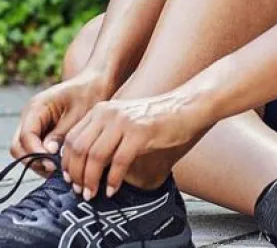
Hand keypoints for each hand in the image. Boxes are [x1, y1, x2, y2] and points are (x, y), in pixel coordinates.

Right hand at [11, 69, 113, 177]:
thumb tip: (47, 153)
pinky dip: (42, 158)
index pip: (26, 136)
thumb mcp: (78, 114)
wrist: (96, 83)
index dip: (36, 153)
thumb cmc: (89, 94)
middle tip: (54, 170)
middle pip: (18, 146)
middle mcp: (30, 115)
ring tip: (57, 170)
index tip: (52, 164)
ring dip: (37, 162)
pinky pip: (34, 148)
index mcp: (37, 106)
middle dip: (34, 160)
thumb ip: (60, 133)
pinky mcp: (40, 129)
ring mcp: (33, 123)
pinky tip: (58, 164)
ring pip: (24, 150)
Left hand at [60, 91, 207, 199]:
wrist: (185, 107)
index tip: (71, 180)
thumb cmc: (155, 118)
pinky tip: (113, 189)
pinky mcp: (140, 132)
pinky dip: (113, 179)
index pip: (72, 138)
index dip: (67, 163)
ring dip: (91, 180)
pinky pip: (119, 161)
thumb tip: (84, 165)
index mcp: (101, 109)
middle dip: (77, 175)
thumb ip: (104, 135)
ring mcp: (124, 121)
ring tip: (93, 194)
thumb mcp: (123, 121)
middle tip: (80, 191)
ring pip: (96, 156)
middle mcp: (109, 112)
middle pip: (79, 148)